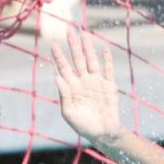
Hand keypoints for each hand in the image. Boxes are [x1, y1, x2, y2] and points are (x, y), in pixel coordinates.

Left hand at [51, 30, 122, 145]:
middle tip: (69, 29)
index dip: (59, 56)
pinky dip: (107, 60)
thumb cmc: (83, 126)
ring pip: (91, 61)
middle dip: (73, 45)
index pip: (64, 68)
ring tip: (84, 34)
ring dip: (88, 48)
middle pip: (77, 59)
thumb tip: (57, 77)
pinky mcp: (109, 86)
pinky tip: (104, 49)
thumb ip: (64, 95)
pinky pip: (108, 70)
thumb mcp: (70, 113)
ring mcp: (96, 82)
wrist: (103, 133)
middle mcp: (83, 81)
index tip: (54, 44)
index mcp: (71, 88)